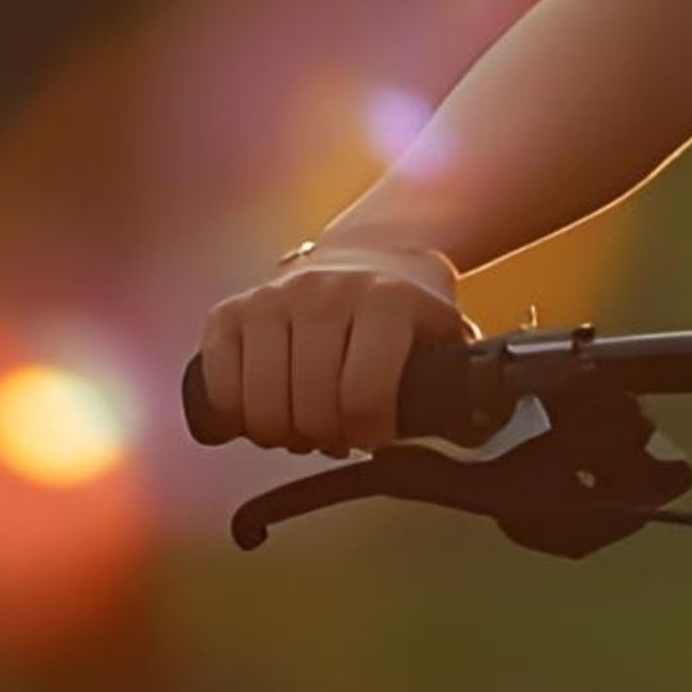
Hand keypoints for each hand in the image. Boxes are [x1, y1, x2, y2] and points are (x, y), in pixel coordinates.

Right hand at [194, 230, 471, 451]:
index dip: (368, 435)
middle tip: (337, 437)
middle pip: (310, 406)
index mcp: (387, 301)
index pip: (364, 396)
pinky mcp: (232, 310)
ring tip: (301, 428)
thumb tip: (471, 425)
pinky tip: (261, 412)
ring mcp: (274, 298)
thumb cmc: (407, 312)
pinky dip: (234, 412)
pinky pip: (219, 382)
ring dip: (279, 433)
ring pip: (261, 402)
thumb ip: (456, 379)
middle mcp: (326, 292)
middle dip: (324, 438)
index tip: (375, 438)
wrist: (371, 253)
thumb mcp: (443, 335)